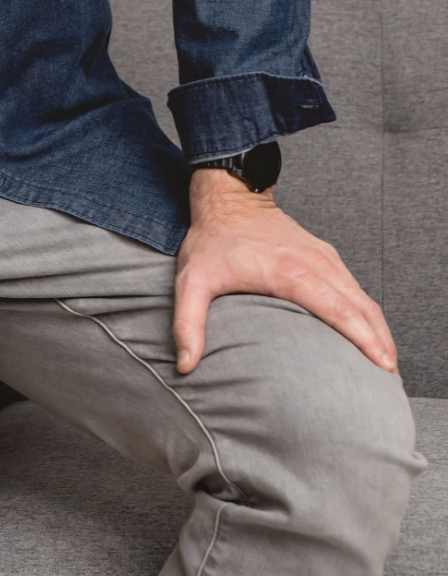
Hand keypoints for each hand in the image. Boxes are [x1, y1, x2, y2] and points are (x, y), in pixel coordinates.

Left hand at [173, 169, 396, 374]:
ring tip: (386, 363)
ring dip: (378, 328)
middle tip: (390, 378)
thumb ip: (188, 322)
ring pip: (362, 297)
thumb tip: (185, 364)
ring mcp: (323, 257)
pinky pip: (354, 287)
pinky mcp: (324, 255)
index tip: (382, 365)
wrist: (227, 197)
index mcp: (290, 272)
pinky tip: (371, 332)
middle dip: (380, 342)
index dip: (363, 338)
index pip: (338, 309)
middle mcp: (314, 263)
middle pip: (359, 307)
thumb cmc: (211, 240)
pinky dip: (367, 311)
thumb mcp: (192, 280)